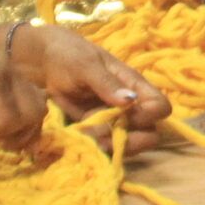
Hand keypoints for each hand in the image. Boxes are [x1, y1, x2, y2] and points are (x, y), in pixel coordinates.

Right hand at [0, 49, 49, 157]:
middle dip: (20, 134)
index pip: (35, 106)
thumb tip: (29, 147)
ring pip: (31, 113)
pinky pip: (9, 116)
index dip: (27, 131)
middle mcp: (9, 69)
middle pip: (40, 110)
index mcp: (4, 76)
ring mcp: (4, 70)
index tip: (11, 146)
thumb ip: (0, 127)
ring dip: (5, 128)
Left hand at [11, 24, 170, 146]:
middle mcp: (129, 107)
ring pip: (128, 145)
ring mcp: (113, 121)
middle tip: (105, 136)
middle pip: (150, 134)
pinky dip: (95, 148)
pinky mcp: (96, 131)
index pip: (160, 107)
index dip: (149, 116)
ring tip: (86, 135)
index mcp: (134, 85)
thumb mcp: (86, 65)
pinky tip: (80, 138)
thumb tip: (130, 100)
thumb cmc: (69, 55)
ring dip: (110, 146)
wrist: (43, 62)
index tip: (126, 115)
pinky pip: (105, 147)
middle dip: (131, 141)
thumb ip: (107, 83)